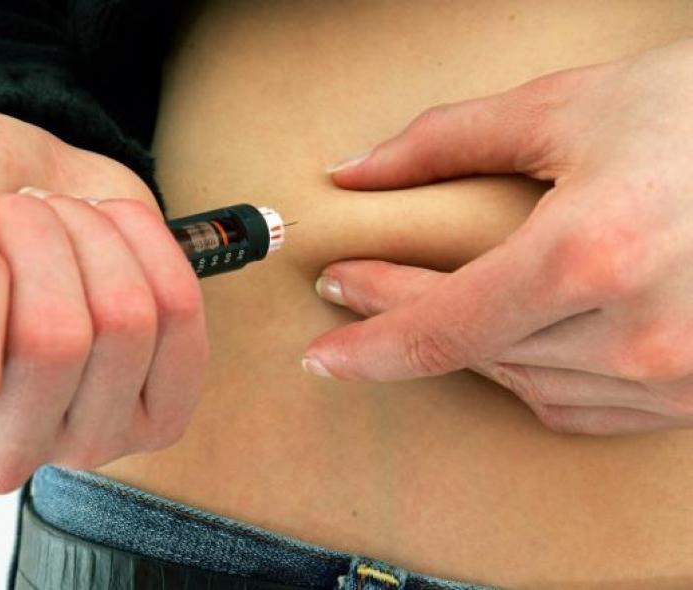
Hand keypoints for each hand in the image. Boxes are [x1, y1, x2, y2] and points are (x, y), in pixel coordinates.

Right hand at [0, 102, 208, 490]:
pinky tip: (109, 242)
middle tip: (8, 217)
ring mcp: (83, 438)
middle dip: (34, 235)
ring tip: (54, 228)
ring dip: (89, 233)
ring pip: (126, 320)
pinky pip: (181, 318)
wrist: (24, 179)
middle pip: (55, 342)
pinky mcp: (154, 411)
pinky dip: (148, 247)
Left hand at [304, 39, 692, 434]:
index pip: (441, 326)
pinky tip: (510, 342)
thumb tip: (353, 174)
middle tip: (354, 295)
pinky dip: (532, 375)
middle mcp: (636, 332)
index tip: (324, 341)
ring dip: (465, 346)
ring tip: (429, 305)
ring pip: (522, 382)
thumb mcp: (568, 108)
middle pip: (473, 351)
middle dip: (399, 325)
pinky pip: (579, 406)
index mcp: (592, 256)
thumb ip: (445, 142)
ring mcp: (675, 375)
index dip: (370, 339)